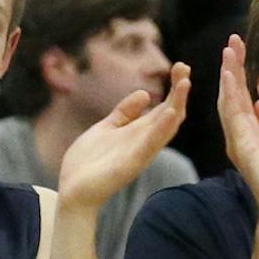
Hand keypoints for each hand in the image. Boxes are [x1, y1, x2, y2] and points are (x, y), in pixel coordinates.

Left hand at [56, 65, 190, 211]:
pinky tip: (170, 113)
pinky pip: (151, 144)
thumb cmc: (89, 162)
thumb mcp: (107, 128)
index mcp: (139, 132)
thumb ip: (125, 112)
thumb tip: (146, 93)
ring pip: (165, 127)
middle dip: (179, 90)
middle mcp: (145, 141)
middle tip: (185, 67)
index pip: (164, 107)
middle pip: (170, 113)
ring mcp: (141, 152)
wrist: (73, 191)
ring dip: (176, 104)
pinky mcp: (132, 163)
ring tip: (185, 84)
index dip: (174, 87)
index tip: (181, 67)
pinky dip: (162, 129)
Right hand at [215, 36, 258, 219]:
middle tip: (233, 40)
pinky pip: (234, 117)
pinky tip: (229, 77)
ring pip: (230, 101)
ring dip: (229, 75)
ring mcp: (239, 140)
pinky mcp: (243, 147)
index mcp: (248, 132)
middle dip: (232, 67)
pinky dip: (231, 95)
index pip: (242, 97)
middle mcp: (239, 134)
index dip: (240, 72)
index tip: (240, 49)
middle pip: (232, 94)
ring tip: (229, 51)